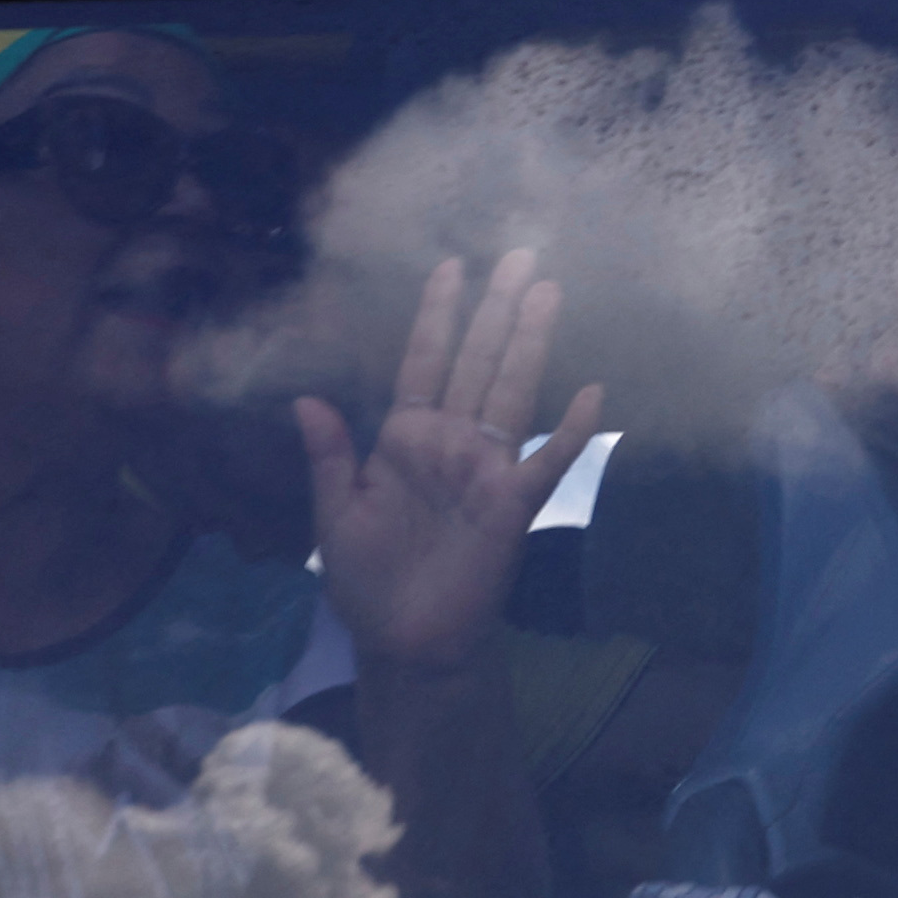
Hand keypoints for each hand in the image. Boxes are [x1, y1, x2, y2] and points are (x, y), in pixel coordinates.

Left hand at [295, 249, 603, 676]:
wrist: (406, 642)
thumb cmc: (367, 581)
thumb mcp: (334, 517)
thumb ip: (329, 457)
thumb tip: (305, 398)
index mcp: (405, 438)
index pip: (425, 361)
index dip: (438, 315)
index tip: (452, 265)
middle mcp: (451, 441)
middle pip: (478, 361)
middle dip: (497, 308)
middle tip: (521, 254)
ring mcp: (487, 467)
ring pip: (513, 391)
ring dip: (531, 343)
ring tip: (549, 293)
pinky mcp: (514, 502)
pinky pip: (548, 458)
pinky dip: (571, 428)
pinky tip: (592, 391)